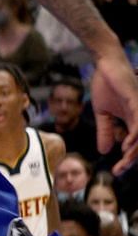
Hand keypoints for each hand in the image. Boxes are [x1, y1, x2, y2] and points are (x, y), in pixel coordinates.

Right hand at [90, 58, 137, 173]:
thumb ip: (105, 131)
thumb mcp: (102, 113)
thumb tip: (103, 151)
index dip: (127, 159)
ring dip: (135, 151)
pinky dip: (135, 136)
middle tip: (120, 170)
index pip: (134, 145)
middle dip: (131, 159)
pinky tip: (127, 145)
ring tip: (125, 161)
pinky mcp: (137, 102)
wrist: (106, 65)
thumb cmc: (106, 85)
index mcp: (133, 121)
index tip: (116, 170)